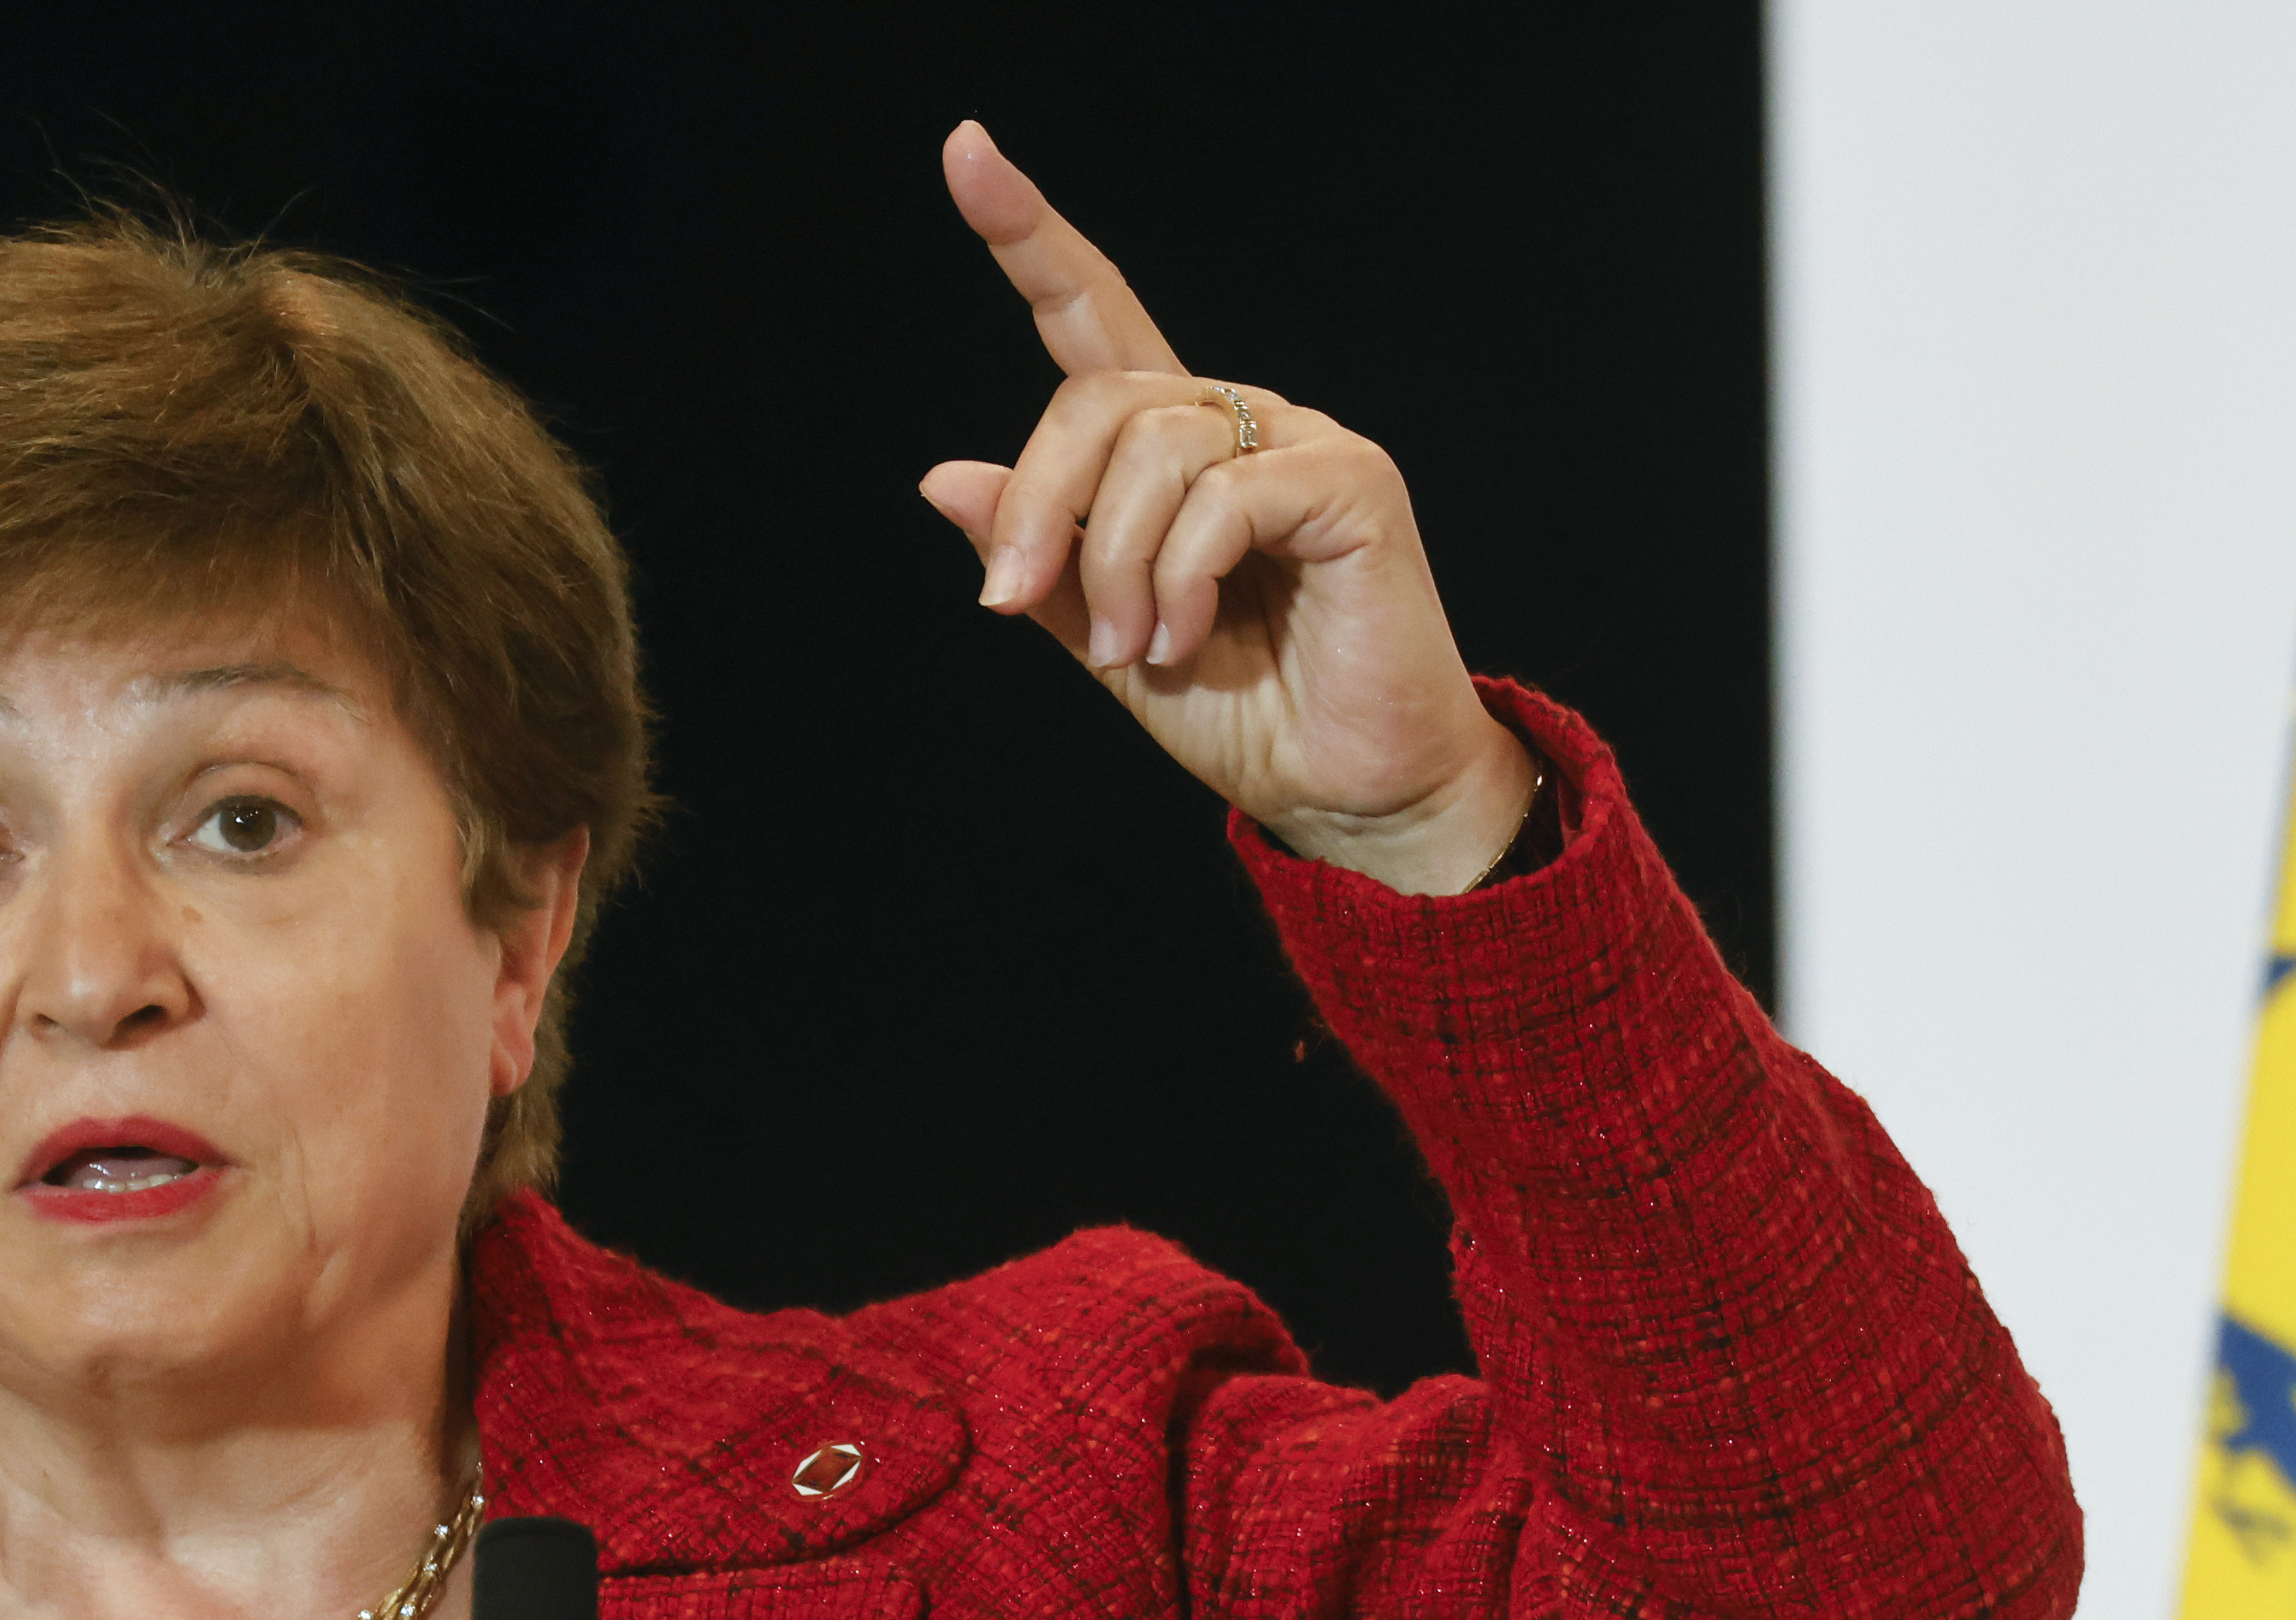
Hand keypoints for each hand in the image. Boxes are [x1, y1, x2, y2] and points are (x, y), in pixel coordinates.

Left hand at [919, 122, 1540, 896]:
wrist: (1349, 792)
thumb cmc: (1246, 714)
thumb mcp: (1100, 640)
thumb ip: (1036, 562)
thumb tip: (944, 477)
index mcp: (1173, 446)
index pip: (1092, 314)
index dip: (1028, 235)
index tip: (966, 151)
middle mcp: (1237, 421)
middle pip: (1096, 393)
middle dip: (1042, 502)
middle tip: (1026, 602)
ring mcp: (1301, 442)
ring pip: (1154, 446)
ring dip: (1116, 565)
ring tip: (1140, 645)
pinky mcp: (1352, 483)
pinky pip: (1225, 495)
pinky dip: (1185, 577)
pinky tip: (1187, 636)